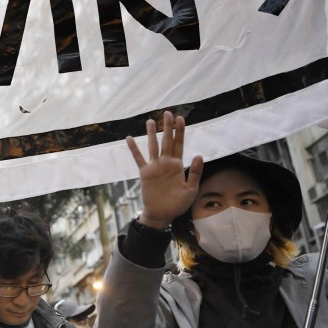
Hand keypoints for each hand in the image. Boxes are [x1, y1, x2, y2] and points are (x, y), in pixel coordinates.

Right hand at [126, 111, 202, 227]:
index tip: (181, 118)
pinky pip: (138, 158)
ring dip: (151, 134)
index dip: (180, 132)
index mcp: (178, 165)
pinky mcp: (145, 173)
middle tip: (167, 113)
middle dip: (168, 127)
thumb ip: (195, 172)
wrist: (162, 214)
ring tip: (150, 121)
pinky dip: (134, 149)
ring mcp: (155, 167)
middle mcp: (166, 163)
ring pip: (153, 146)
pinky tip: (129, 138)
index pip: (180, 144)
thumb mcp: (191, 189)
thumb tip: (198, 154)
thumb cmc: (178, 204)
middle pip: (167, 141)